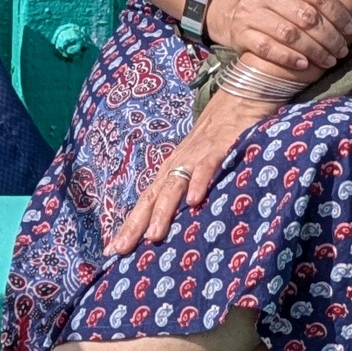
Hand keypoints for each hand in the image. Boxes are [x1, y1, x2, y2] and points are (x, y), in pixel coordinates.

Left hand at [108, 83, 282, 253]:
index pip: (145, 202)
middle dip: (135, 224)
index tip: (112, 251)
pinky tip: (194, 201)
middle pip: (152, 198)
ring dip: (163, 211)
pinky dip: (199, 183)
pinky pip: (206, 168)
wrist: (239, 99)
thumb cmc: (217, 137)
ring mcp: (196, 157)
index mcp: (171, 171)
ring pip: (174, 186)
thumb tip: (180, 221)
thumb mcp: (198, 165)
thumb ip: (189, 188)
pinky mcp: (218, 149)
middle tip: (121, 250)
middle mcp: (177, 165)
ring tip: (153, 236)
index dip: (129, 226)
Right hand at [212, 0, 351, 78]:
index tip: (350, 28)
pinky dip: (288, 57)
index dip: (337, 12)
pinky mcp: (241, 34)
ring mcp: (250, 12)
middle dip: (329, 36)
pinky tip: (304, 65)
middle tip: (342, 50)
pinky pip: (267, 48)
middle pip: (305, 16)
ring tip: (329, 60)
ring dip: (313, 50)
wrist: (236, 12)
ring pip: (289, 34)